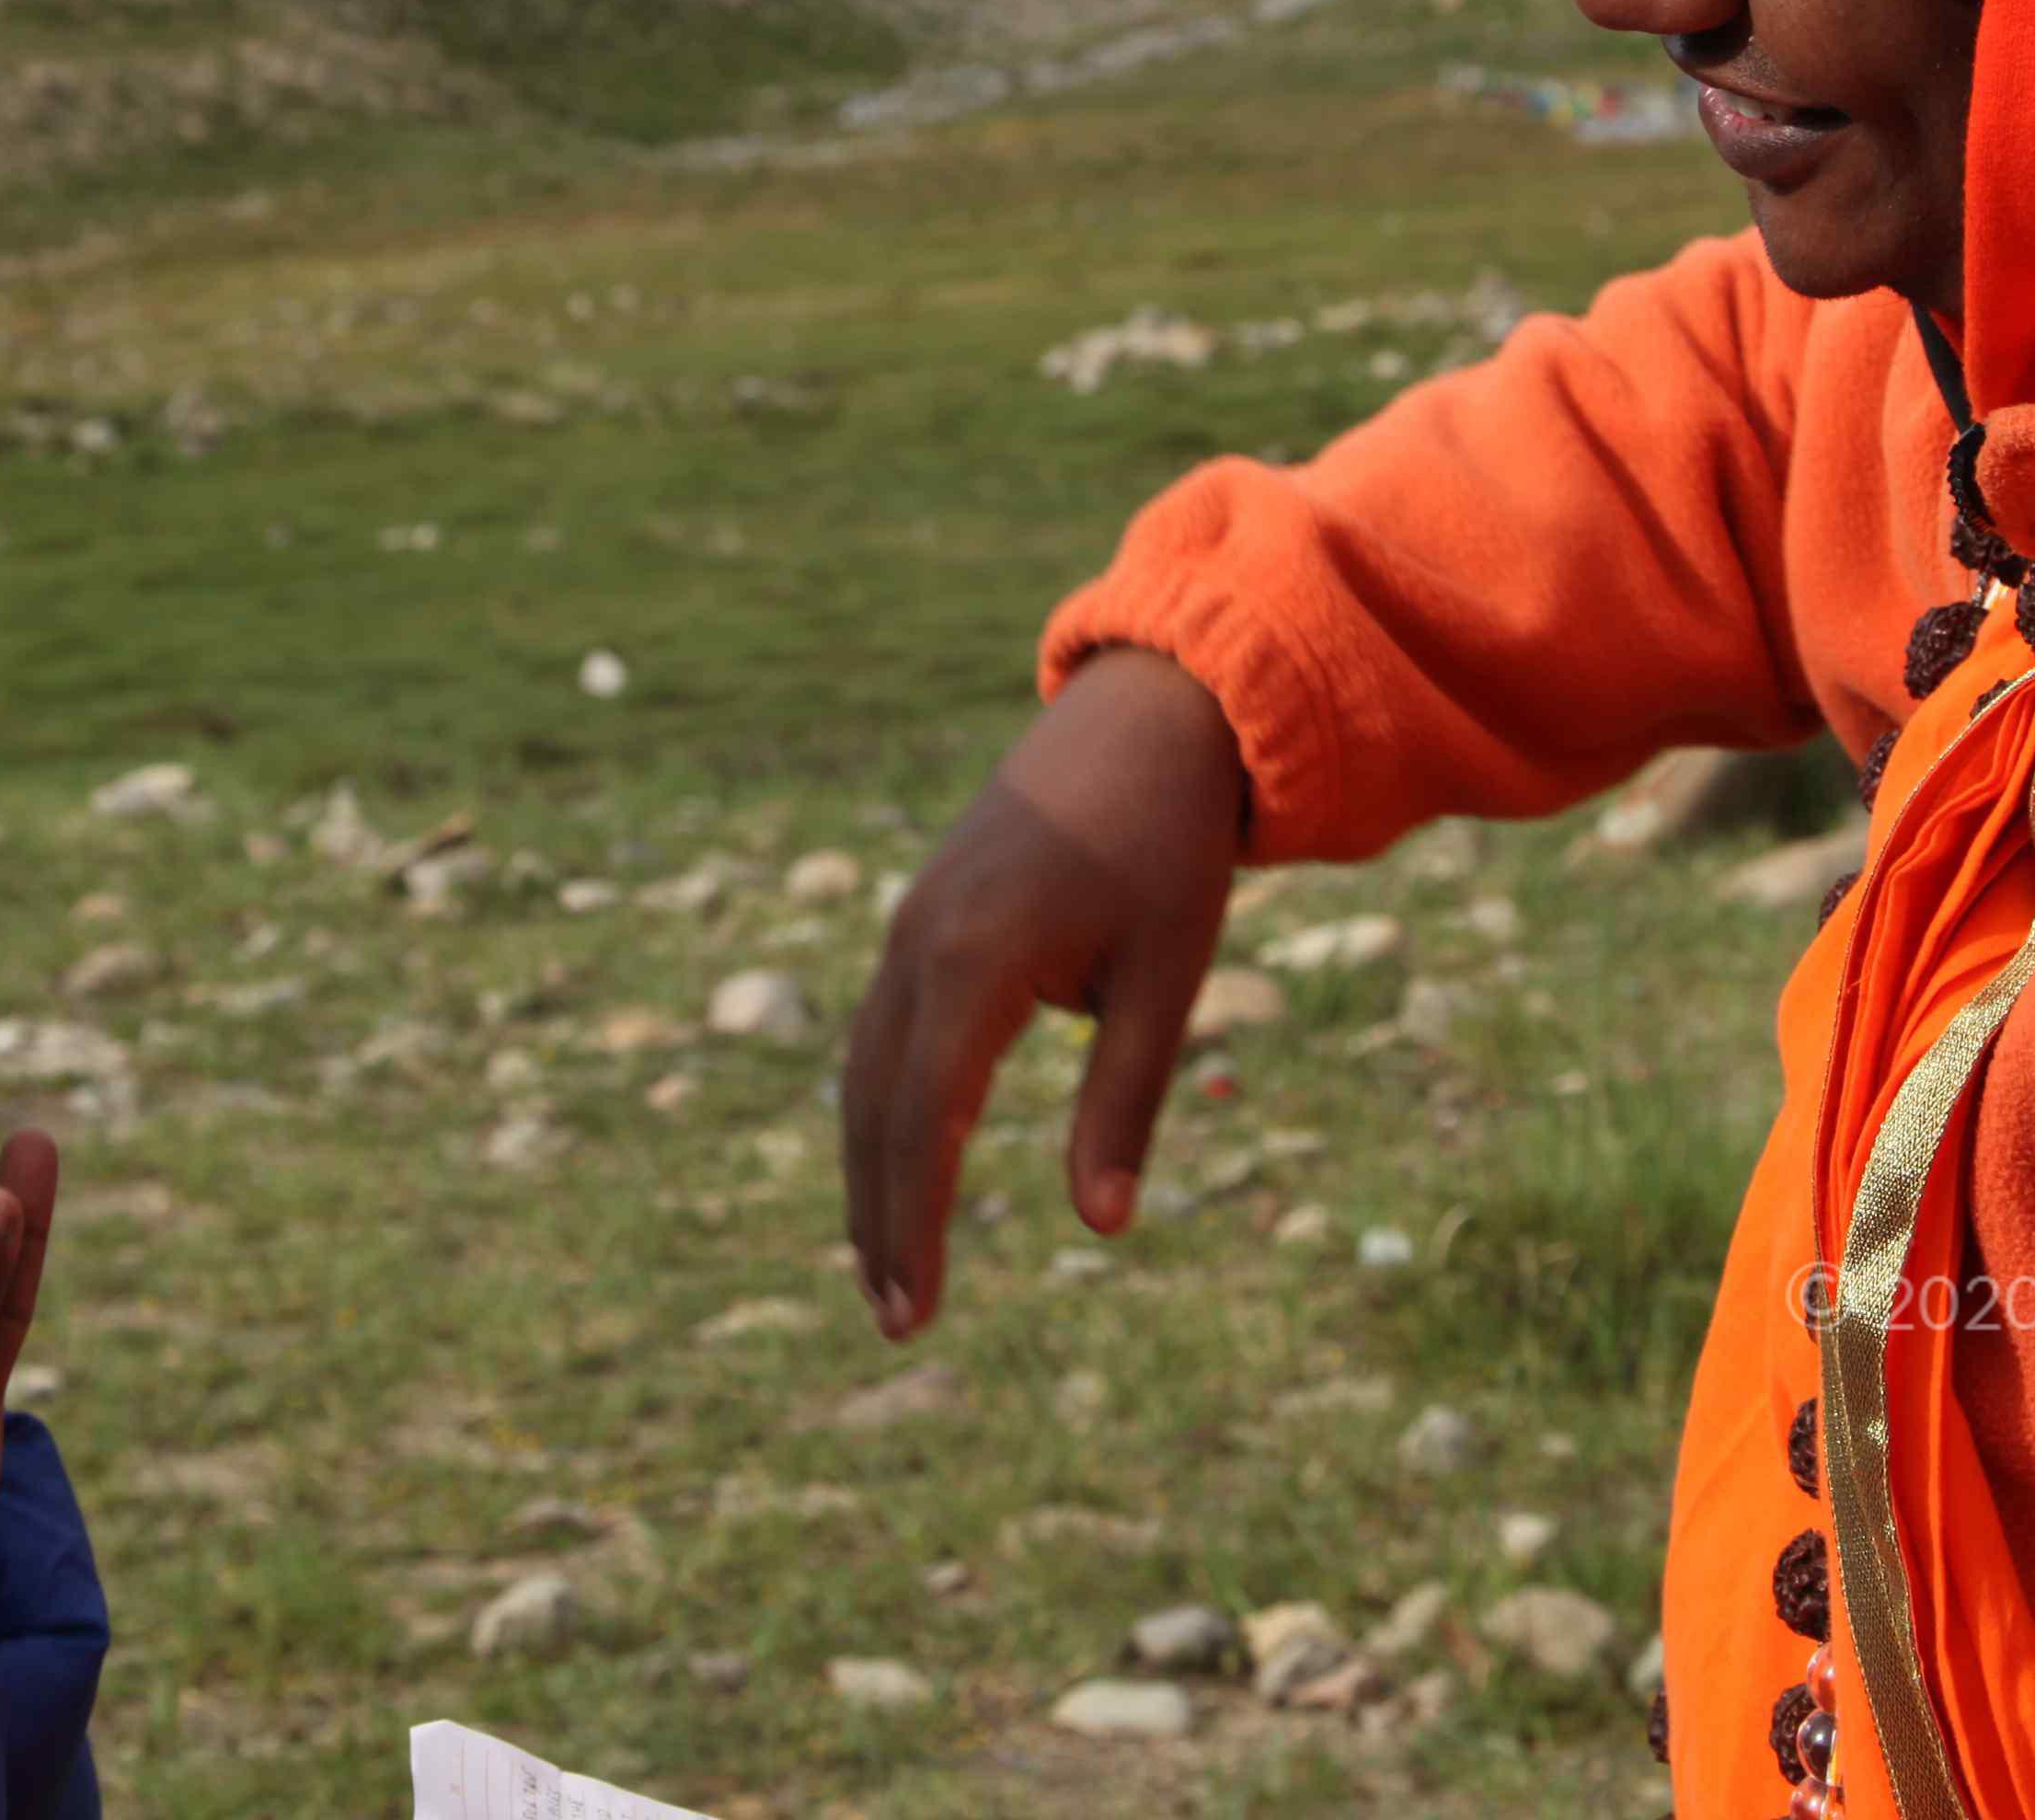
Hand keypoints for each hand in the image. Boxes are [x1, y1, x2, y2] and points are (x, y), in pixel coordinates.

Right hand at [839, 646, 1244, 1340]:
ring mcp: (911, 924)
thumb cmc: (1170, 845)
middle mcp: (920, 941)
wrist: (1147, 713)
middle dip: (879, 1218)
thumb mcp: (1168, 977)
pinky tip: (899, 1162)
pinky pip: (881, 1030)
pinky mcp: (922, 917)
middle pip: (874, 1106)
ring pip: (864, 1071)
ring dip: (869, 1171)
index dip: (916, 1224)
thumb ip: (1127, 1099)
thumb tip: (1101, 1225)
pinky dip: (881, 1109)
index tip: (915, 1313)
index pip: (924, 1120)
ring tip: (884, 1268)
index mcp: (978, 957)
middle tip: (896, 1321)